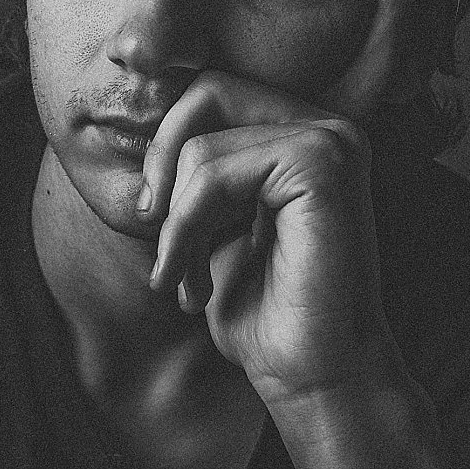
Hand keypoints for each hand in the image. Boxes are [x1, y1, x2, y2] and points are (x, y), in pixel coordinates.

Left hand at [137, 0, 410, 402]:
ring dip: (174, 220)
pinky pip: (215, 174)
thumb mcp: (213, 224)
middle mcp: (326, 127)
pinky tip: (195, 285)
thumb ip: (195, 169)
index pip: (212, 92)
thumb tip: (139, 122)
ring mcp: (330, 141)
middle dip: (163, 162)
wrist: (313, 377)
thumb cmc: (263, 311)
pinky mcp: (322, 165)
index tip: (154, 215)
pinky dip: (187, 230)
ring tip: (184, 278)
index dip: (168, 145)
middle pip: (207, 91)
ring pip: (202, 141)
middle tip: (155, 230)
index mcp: (304, 133)